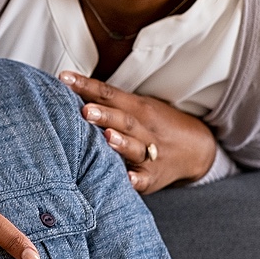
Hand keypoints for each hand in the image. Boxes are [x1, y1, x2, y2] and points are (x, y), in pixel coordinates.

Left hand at [59, 72, 217, 193]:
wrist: (196, 149)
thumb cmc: (153, 125)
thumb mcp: (136, 107)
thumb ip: (106, 101)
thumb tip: (66, 86)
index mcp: (137, 108)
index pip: (109, 93)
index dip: (86, 86)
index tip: (64, 79)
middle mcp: (144, 128)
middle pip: (123, 119)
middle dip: (104, 115)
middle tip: (85, 110)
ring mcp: (151, 153)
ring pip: (136, 147)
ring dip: (121, 143)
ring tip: (107, 137)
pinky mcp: (153, 177)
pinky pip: (145, 178)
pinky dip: (137, 179)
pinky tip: (127, 179)